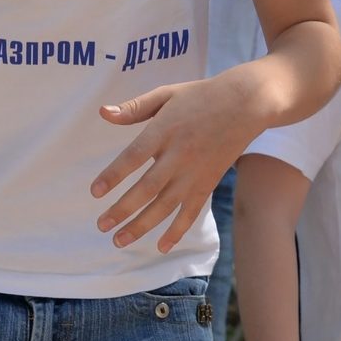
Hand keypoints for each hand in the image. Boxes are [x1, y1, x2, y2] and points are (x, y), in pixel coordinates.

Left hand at [92, 72, 261, 251]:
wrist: (246, 104)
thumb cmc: (201, 96)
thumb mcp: (166, 94)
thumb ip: (135, 107)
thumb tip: (103, 113)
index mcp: (165, 129)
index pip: (134, 156)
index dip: (114, 175)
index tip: (95, 192)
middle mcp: (179, 154)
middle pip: (147, 187)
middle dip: (122, 209)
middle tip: (101, 225)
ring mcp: (195, 172)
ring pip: (166, 205)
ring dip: (142, 225)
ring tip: (119, 240)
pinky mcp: (208, 182)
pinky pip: (191, 212)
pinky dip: (177, 231)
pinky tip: (161, 246)